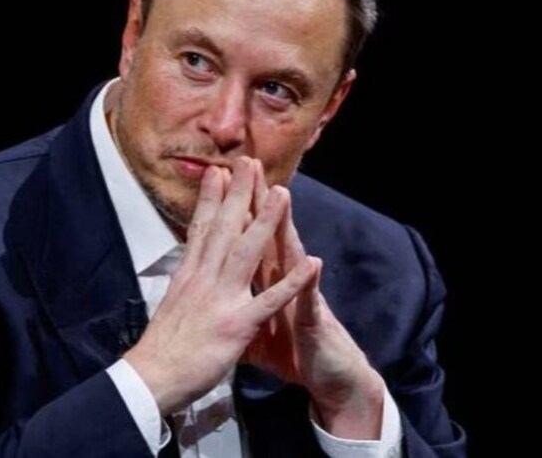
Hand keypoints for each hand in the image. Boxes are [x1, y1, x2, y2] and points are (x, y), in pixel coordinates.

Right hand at [123, 157, 319, 415]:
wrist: (151, 379)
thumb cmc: (158, 351)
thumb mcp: (169, 308)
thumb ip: (183, 288)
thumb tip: (183, 275)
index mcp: (187, 277)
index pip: (201, 230)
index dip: (210, 199)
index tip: (219, 172)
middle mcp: (202, 279)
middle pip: (223, 228)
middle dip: (238, 193)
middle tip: (250, 161)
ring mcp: (220, 299)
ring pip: (247, 251)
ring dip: (266, 220)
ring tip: (283, 193)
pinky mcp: (236, 324)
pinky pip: (270, 300)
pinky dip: (292, 281)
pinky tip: (311, 263)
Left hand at [243, 163, 385, 438]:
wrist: (328, 378)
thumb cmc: (291, 351)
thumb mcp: (253, 327)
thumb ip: (236, 304)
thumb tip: (213, 294)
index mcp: (263, 280)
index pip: (243, 237)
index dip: (229, 209)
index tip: (216, 178)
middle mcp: (283, 280)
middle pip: (266, 233)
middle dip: (255, 200)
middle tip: (247, 164)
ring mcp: (301, 296)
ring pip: (291, 255)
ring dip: (286, 226)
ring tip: (282, 194)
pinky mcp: (314, 321)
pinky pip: (310, 301)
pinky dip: (310, 284)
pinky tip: (313, 264)